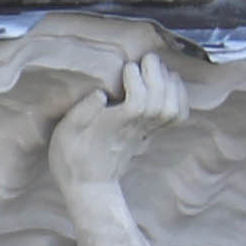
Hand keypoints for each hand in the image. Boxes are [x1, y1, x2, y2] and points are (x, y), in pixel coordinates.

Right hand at [51, 47, 188, 185]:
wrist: (90, 187)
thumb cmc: (73, 157)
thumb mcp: (65, 134)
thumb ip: (82, 112)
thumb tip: (100, 93)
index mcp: (115, 126)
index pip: (139, 103)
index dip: (138, 81)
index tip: (127, 67)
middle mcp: (136, 128)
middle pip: (161, 102)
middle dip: (158, 75)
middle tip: (147, 59)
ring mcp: (147, 132)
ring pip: (173, 109)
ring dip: (171, 85)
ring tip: (159, 69)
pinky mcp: (151, 133)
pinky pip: (177, 117)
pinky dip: (180, 98)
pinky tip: (169, 84)